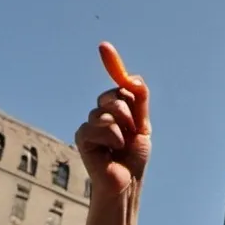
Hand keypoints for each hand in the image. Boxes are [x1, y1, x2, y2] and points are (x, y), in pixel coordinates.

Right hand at [75, 51, 151, 199]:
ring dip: (122, 129)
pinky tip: (109, 151)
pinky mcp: (82, 136)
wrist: (126, 179)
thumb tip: (133, 76)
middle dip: (129, 111)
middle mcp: (101, 112)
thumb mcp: (142, 124)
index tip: (103, 45)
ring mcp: (90, 123)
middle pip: (115, 94)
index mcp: (118, 107)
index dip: (111, 62)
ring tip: (120, 145)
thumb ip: (139, 100)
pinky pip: (99, 126)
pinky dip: (111, 138)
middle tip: (132, 130)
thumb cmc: (133, 155)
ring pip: (109, 111)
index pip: (118, 82)